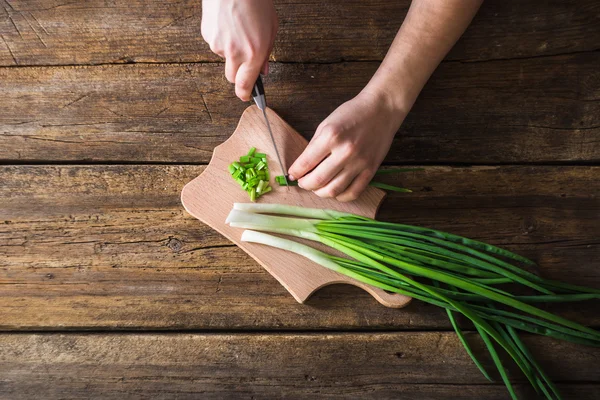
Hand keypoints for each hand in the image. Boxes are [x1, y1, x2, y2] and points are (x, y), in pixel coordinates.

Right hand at [201, 0, 277, 100]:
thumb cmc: (255, 0)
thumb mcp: (271, 27)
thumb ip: (267, 52)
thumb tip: (263, 70)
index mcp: (254, 52)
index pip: (245, 84)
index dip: (245, 94)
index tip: (246, 96)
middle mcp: (235, 52)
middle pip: (231, 77)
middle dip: (238, 74)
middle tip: (245, 62)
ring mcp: (218, 44)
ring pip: (224, 58)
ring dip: (231, 52)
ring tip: (238, 30)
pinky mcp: (207, 35)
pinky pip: (215, 44)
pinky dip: (222, 38)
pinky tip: (228, 24)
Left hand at [288, 90, 404, 201]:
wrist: (382, 110)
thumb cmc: (352, 114)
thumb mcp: (327, 124)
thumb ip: (314, 146)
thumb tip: (302, 167)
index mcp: (331, 136)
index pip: (305, 163)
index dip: (295, 172)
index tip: (292, 174)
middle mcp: (345, 151)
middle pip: (318, 181)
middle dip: (305, 184)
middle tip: (303, 182)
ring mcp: (359, 163)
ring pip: (334, 190)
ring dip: (320, 192)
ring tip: (317, 187)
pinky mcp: (370, 170)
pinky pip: (353, 193)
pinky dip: (340, 196)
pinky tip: (335, 191)